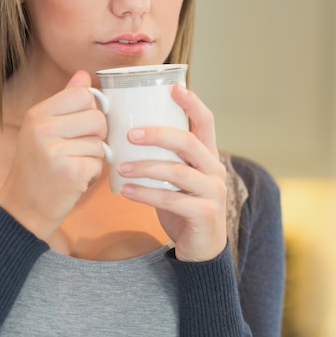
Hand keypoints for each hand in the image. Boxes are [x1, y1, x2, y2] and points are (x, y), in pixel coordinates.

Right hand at [0, 71, 106, 239]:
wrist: (24, 206)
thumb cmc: (38, 165)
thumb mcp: (44, 128)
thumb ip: (66, 101)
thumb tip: (83, 75)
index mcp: (38, 113)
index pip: (83, 95)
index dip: (91, 110)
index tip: (82, 125)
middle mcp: (44, 128)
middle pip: (98, 118)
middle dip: (96, 136)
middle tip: (78, 149)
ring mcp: (57, 150)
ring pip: (101, 143)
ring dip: (94, 157)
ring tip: (74, 164)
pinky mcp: (72, 171)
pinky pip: (100, 163)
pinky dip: (93, 173)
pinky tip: (76, 178)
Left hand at [118, 84, 227, 261]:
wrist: (201, 249)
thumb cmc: (184, 208)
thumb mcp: (177, 179)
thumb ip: (165, 158)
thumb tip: (128, 134)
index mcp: (208, 157)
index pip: (206, 122)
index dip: (193, 103)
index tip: (174, 87)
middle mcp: (215, 170)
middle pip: (189, 143)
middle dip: (158, 135)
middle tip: (130, 134)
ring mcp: (213, 192)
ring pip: (178, 171)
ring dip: (146, 167)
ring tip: (120, 167)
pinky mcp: (205, 214)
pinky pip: (173, 199)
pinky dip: (146, 194)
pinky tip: (126, 191)